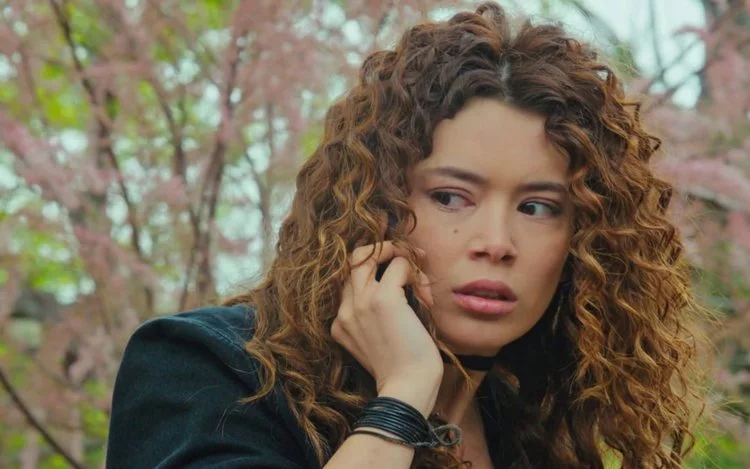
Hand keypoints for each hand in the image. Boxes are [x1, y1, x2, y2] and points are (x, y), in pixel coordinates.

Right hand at [332, 241, 442, 411]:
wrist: (407, 389)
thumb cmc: (402, 370)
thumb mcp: (380, 342)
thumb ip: (378, 318)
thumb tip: (402, 285)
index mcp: (340, 323)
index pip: (349, 280)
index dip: (373, 269)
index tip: (396, 270)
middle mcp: (345, 310)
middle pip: (353, 260)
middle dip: (381, 252)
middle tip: (407, 258)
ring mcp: (361, 302)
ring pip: (369, 254)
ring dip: (398, 256)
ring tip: (419, 274)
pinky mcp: (384, 299)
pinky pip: (399, 265)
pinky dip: (415, 273)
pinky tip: (425, 296)